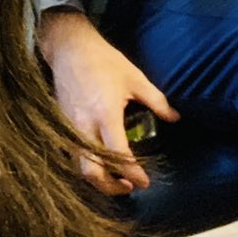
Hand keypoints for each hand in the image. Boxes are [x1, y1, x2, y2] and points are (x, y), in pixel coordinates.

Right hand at [39, 10, 178, 194]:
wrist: (70, 49)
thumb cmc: (105, 62)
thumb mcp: (136, 78)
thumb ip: (157, 101)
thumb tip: (176, 118)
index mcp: (105, 114)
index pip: (118, 154)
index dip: (132, 172)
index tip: (144, 182)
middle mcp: (84, 126)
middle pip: (92, 171)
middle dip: (110, 186)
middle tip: (129, 187)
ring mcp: (69, 128)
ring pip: (79, 167)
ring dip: (97, 179)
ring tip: (116, 179)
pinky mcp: (61, 126)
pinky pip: (72, 155)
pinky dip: (86, 166)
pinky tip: (100, 165)